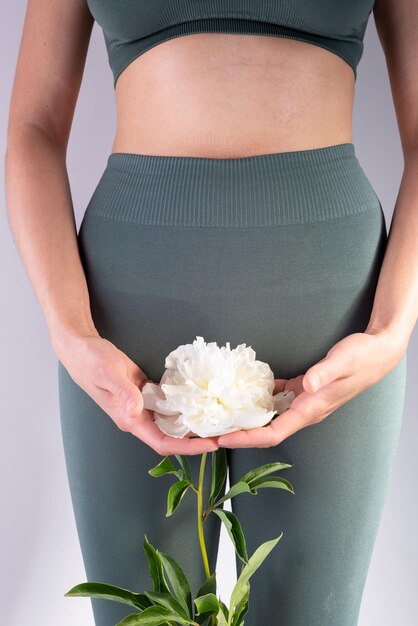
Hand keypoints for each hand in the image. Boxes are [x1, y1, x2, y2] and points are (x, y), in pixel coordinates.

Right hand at [57, 334, 218, 455]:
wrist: (81, 349)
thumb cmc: (91, 361)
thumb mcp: (107, 373)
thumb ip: (123, 392)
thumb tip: (137, 412)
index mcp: (129, 419)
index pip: (162, 443)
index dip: (186, 448)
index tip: (210, 445)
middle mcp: (137, 417)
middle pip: (171, 437)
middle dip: (196, 439)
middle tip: (224, 433)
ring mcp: (142, 405)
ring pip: (171, 421)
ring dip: (192, 423)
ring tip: (218, 419)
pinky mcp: (145, 392)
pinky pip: (168, 404)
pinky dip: (184, 404)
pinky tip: (201, 399)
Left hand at [216, 329, 404, 448]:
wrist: (378, 354)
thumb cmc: (362, 357)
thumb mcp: (343, 361)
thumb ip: (324, 374)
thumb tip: (307, 386)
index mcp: (310, 410)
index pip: (273, 434)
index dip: (246, 438)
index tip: (222, 439)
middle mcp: (303, 411)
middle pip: (264, 431)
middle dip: (236, 435)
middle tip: (206, 435)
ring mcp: (302, 402)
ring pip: (266, 418)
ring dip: (242, 419)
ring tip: (214, 418)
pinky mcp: (301, 390)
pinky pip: (274, 400)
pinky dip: (255, 399)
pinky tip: (238, 393)